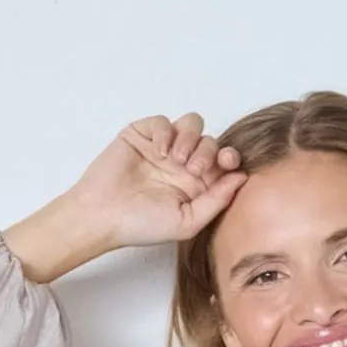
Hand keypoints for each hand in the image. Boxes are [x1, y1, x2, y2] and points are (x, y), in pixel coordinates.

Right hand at [68, 110, 247, 250]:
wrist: (104, 215)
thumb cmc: (142, 225)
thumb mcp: (188, 222)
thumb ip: (216, 201)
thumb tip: (242, 178)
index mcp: (197, 185)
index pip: (223, 163)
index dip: (230, 157)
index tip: (227, 162)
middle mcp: (183, 164)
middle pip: (211, 141)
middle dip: (208, 152)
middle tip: (193, 170)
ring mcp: (164, 148)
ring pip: (192, 124)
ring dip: (189, 139)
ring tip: (175, 160)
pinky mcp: (144, 134)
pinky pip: (164, 121)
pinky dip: (166, 132)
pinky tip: (158, 152)